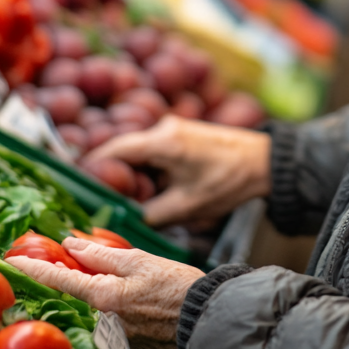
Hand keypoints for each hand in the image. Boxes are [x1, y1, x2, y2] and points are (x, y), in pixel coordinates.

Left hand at [8, 238, 205, 348]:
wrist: (206, 317)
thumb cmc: (178, 286)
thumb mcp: (139, 260)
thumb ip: (101, 254)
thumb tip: (71, 244)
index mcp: (104, 296)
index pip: (59, 279)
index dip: (32, 269)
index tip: (12, 261)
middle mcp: (103, 319)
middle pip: (75, 293)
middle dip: (71, 276)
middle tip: (70, 259)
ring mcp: (114, 334)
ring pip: (94, 305)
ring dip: (96, 289)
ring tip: (123, 277)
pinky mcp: (127, 341)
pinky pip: (110, 317)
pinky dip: (113, 303)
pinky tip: (134, 294)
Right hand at [88, 115, 270, 225]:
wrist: (266, 163)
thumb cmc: (229, 182)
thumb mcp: (187, 206)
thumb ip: (152, 214)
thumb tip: (127, 219)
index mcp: (161, 142)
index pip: (113, 149)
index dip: (94, 167)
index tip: (81, 186)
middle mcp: (164, 128)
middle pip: (125, 150)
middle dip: (117, 176)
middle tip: (112, 201)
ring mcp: (175, 129)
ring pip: (141, 151)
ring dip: (137, 173)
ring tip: (141, 199)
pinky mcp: (184, 134)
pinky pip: (156, 150)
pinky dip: (152, 168)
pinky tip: (159, 188)